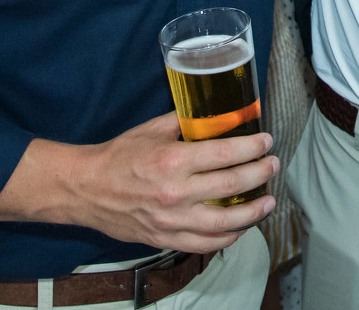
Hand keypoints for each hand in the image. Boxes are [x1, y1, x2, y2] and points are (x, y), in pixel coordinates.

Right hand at [0, 114, 278, 254]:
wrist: (85, 188)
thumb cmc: (118, 156)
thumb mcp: (153, 129)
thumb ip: (186, 122)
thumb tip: (217, 114)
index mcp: (173, 160)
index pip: (225, 153)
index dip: (252, 148)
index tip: (267, 142)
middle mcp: (175, 193)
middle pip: (231, 185)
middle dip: (259, 174)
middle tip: (273, 165)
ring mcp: (171, 220)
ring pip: (224, 221)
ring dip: (252, 212)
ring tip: (268, 201)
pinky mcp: (165, 238)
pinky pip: (204, 244)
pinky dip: (227, 238)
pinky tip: (240, 228)